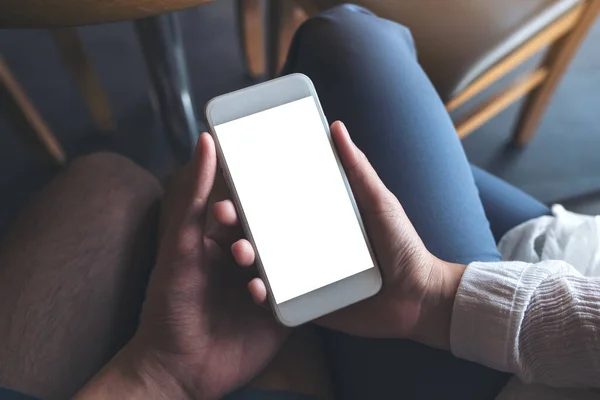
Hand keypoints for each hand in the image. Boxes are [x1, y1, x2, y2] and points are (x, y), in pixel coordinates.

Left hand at [76, 133, 287, 399]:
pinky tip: (266, 292)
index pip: (248, 208)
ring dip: (281, 258)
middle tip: (277, 218)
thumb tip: (204, 142)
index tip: (268, 176)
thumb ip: (195, 197)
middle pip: (274, 232)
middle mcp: (247, 261)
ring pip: (289, 261)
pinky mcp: (279, 314)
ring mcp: (265, 286)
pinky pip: (296, 295)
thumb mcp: (181, 245)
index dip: (256, 194)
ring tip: (256, 262)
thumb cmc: (171, 305)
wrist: (178, 367)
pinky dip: (287, 290)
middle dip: (275, 226)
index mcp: (223, 241)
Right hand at [216, 122, 464, 348]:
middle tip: (223, 214)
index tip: (230, 179)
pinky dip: (263, 295)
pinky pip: (278, 300)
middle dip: (237, 223)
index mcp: (317, 219)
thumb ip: (357, 169)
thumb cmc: (402, 245)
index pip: (277, 203)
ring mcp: (303, 275)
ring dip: (245, 257)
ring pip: (263, 265)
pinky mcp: (307, 303)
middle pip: (262, 232)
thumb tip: (336, 127)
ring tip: (241, 251)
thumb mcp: (378, 201)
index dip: (251, 193)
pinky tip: (256, 288)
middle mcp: (304, 245)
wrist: (418, 297)